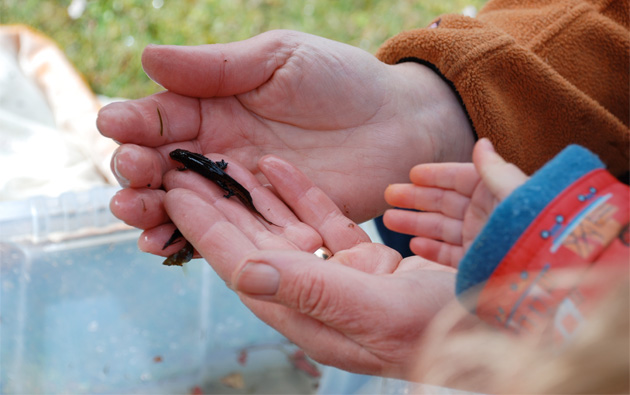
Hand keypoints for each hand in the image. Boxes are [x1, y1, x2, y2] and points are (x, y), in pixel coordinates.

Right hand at [98, 30, 473, 234]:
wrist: (396, 125)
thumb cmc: (341, 80)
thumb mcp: (278, 59)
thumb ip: (215, 67)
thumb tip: (146, 57)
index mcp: (213, 105)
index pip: (160, 116)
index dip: (133, 121)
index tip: (114, 124)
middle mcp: (217, 148)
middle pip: (159, 166)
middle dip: (134, 169)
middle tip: (131, 170)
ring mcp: (238, 188)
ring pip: (179, 204)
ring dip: (148, 210)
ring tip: (132, 211)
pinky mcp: (263, 220)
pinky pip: (217, 233)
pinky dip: (184, 240)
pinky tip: (160, 245)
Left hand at [152, 153, 456, 377]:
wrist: (495, 320)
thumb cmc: (436, 328)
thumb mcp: (376, 310)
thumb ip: (311, 290)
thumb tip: (244, 272)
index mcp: (307, 313)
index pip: (240, 266)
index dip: (205, 229)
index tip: (173, 192)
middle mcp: (313, 295)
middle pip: (251, 245)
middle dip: (217, 206)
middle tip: (183, 167)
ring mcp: (337, 275)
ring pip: (282, 229)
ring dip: (253, 196)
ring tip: (223, 159)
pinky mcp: (362, 260)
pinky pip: (321, 221)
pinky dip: (299, 193)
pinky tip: (277, 166)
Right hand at [383, 138, 527, 266]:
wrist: (549, 265)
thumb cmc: (534, 223)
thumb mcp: (513, 189)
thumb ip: (492, 169)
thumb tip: (481, 143)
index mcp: (494, 191)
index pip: (458, 178)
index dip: (435, 175)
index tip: (412, 173)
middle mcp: (485, 213)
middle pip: (443, 202)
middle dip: (415, 198)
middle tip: (389, 194)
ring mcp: (480, 238)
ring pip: (441, 228)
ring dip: (415, 223)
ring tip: (389, 218)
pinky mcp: (478, 261)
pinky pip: (450, 254)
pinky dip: (431, 249)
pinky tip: (413, 244)